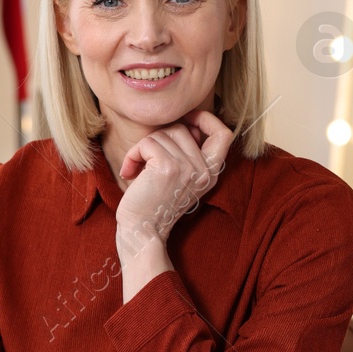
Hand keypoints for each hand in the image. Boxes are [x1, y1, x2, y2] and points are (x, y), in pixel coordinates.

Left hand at [115, 110, 232, 258]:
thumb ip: (187, 152)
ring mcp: (188, 168)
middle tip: (146, 159)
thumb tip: (184, 122)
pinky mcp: (168, 167)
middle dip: (159, 139)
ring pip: (163, 134)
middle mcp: (205, 170)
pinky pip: (147, 143)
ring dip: (143, 148)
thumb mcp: (179, 178)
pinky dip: (133, 154)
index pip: (224, 134)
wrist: (141, 232)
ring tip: (137, 169)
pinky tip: (129, 171)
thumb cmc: (153, 203)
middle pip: (182, 129)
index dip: (207, 119)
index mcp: (211, 173)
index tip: (187, 119)